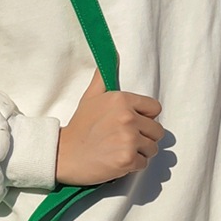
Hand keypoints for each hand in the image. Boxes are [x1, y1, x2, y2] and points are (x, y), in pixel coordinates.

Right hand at [56, 70, 164, 186]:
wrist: (63, 155)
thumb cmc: (79, 128)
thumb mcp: (90, 98)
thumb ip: (103, 78)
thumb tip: (112, 55)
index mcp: (122, 100)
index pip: (155, 109)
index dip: (145, 118)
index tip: (131, 124)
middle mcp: (128, 118)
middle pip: (157, 131)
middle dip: (144, 137)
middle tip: (124, 140)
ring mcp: (128, 139)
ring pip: (152, 149)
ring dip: (139, 153)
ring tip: (119, 150)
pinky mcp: (127, 160)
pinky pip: (143, 164)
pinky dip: (132, 166)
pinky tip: (116, 161)